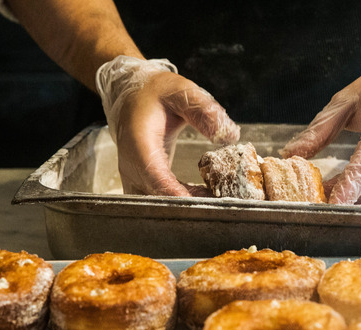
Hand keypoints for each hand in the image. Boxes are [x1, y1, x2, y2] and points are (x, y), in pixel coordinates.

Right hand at [96, 56, 239, 195]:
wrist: (131, 95)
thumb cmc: (154, 93)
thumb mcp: (182, 91)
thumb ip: (205, 110)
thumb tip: (229, 135)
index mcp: (139, 141)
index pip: (155, 176)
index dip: (175, 193)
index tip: (198, 204)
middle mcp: (132, 165)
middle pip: (153, 197)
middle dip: (183, 207)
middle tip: (217, 207)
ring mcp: (133, 177)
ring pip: (153, 203)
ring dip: (182, 207)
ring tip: (214, 203)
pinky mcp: (140, 182)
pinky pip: (156, 200)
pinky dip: (179, 203)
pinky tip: (203, 198)